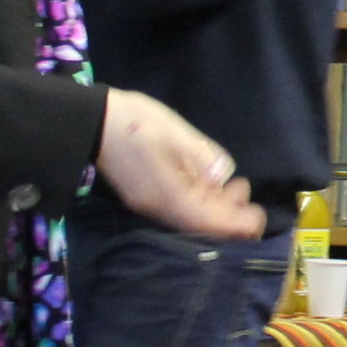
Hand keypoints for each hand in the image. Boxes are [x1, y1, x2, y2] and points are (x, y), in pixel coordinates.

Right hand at [96, 89, 261, 238]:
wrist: (91, 122)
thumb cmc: (134, 121)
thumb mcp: (170, 130)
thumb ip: (197, 153)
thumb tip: (222, 174)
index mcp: (165, 192)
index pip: (204, 220)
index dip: (233, 225)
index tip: (255, 219)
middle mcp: (158, 205)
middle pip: (200, 223)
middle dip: (230, 218)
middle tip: (253, 205)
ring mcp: (151, 201)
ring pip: (191, 216)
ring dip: (219, 208)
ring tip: (240, 189)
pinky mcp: (148, 193)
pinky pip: (180, 206)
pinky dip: (202, 201)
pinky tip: (215, 186)